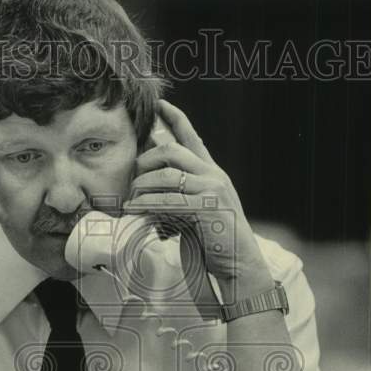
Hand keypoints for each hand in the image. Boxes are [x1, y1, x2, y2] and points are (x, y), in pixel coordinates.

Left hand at [124, 101, 271, 294]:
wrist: (240, 264)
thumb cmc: (215, 241)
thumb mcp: (196, 211)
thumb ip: (179, 195)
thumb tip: (149, 187)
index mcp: (212, 173)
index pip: (192, 138)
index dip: (175, 118)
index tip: (159, 105)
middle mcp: (214, 175)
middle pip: (172, 150)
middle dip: (145, 160)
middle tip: (132, 179)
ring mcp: (213, 190)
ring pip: (167, 175)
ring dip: (143, 186)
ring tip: (131, 200)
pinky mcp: (208, 208)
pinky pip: (170, 201)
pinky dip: (148, 204)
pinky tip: (134, 210)